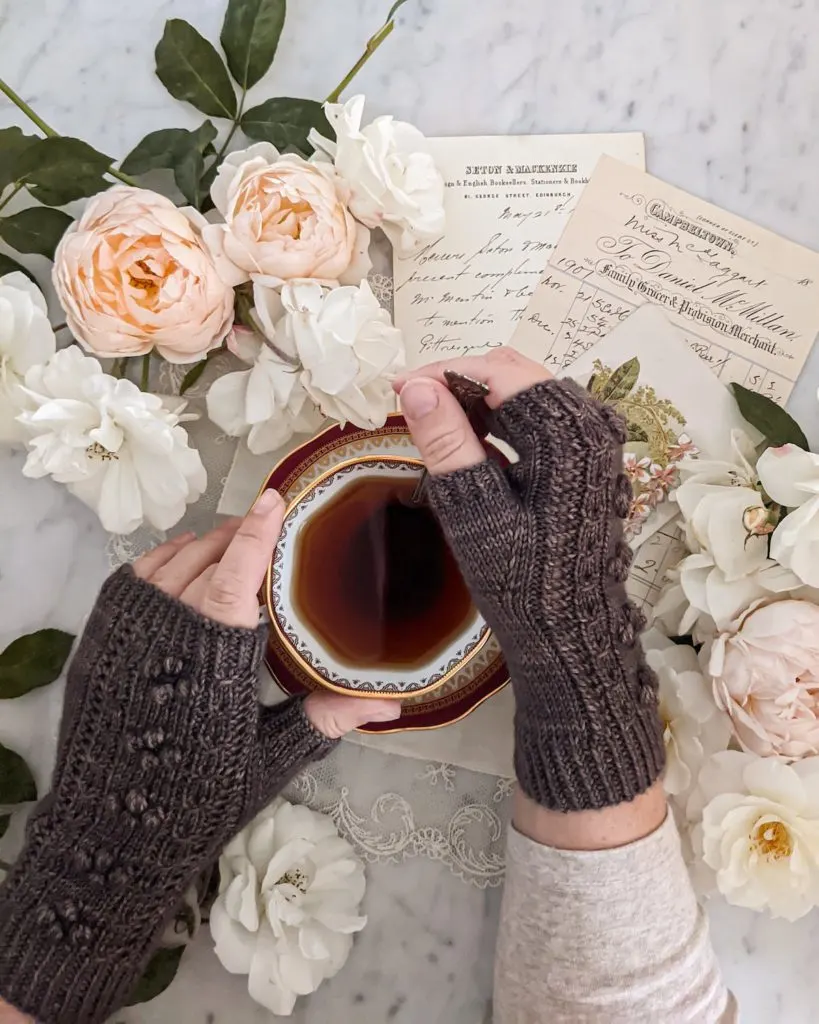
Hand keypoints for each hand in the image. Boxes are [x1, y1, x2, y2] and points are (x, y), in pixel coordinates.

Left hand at [0, 493, 397, 1023]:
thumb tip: (394, 705)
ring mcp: (126, 635)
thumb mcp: (271, 756)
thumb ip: (327, 717)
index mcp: (214, 657)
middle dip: (236, 535)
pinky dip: (160, 561)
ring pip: (166, 563)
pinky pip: (131, 580)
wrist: (115, 832)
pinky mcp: (98, 642)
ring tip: (228, 540)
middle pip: (204, 558)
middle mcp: (166, 633)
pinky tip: (180, 564)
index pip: (237, 573)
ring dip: (200, 545)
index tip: (275, 498)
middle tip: (265, 526)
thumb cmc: (201, 795)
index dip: (258, 532)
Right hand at [395, 348, 665, 815]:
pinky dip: (501, 421)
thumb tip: (417, 386)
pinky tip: (469, 442)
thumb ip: (448, 444)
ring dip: (479, 400)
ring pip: (527, 394)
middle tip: (411, 404)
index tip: (399, 388)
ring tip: (433, 422)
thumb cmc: (524, 583)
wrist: (574, 636)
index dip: (445, 372)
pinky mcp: (589, 461)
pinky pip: (539, 420)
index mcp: (570, 435)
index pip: (500, 372)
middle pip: (517, 375)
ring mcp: (595, 443)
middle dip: (461, 382)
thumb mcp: (476, 515)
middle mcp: (592, 427)